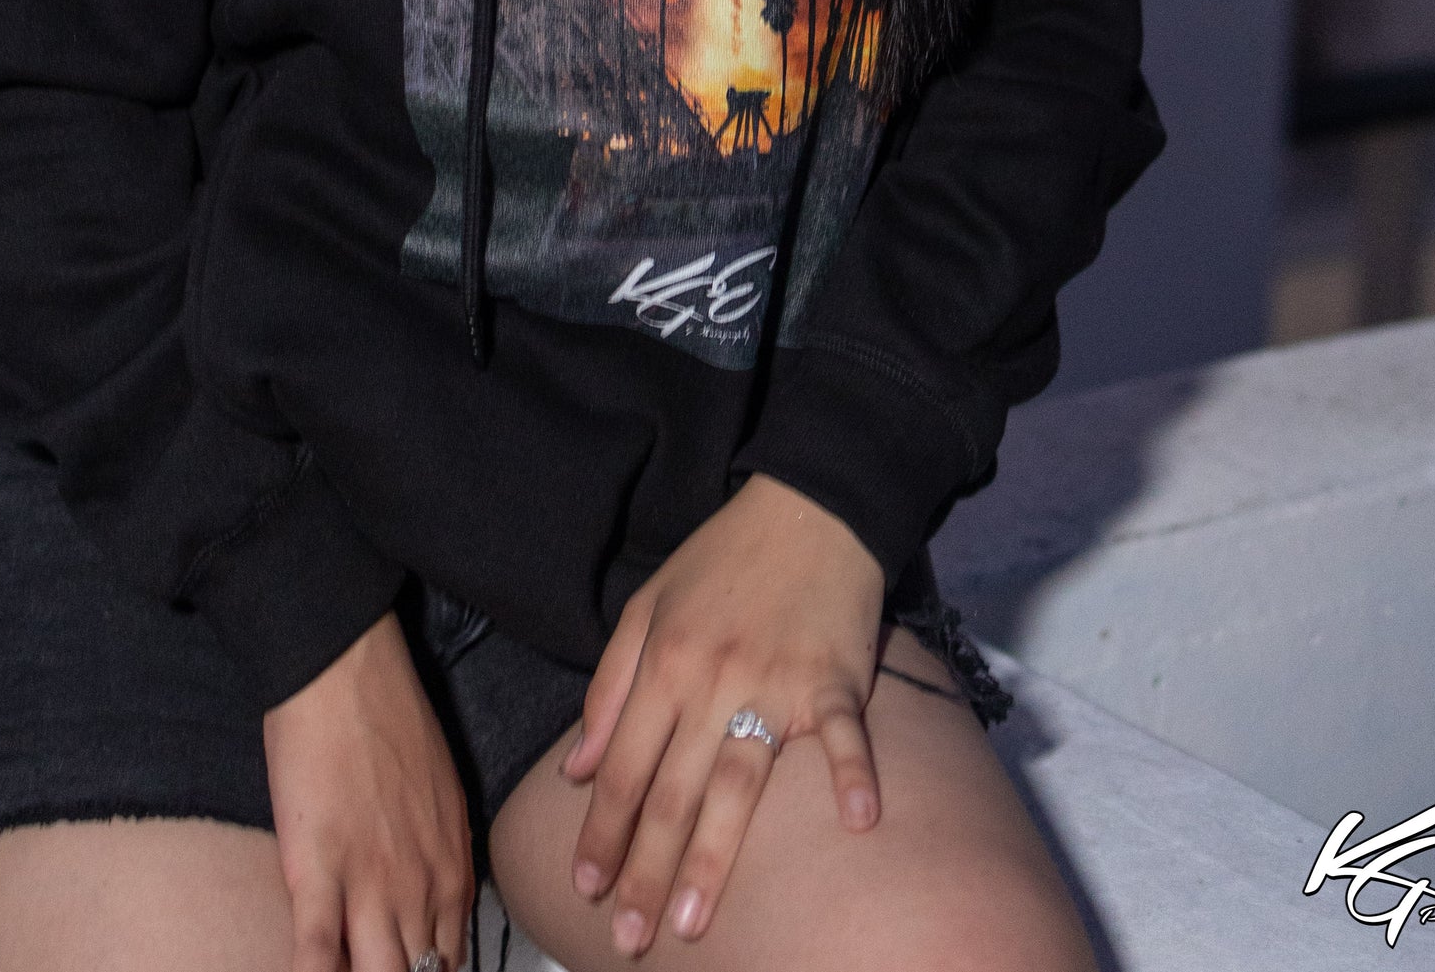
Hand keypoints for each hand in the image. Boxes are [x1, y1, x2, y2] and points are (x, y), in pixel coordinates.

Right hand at [263, 609, 473, 970]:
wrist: (345, 671)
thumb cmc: (391, 719)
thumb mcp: (443, 792)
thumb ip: (441, 853)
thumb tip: (435, 897)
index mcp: (451, 869)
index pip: (447, 963)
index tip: (409, 971)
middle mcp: (419, 891)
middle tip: (378, 969)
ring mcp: (368, 888)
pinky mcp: (316, 875)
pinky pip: (315, 955)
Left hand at [561, 472, 884, 953]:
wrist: (807, 505)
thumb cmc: (723, 560)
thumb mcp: (646, 606)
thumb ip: (609, 687)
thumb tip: (577, 770)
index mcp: (665, 664)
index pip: (623, 766)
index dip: (602, 832)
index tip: (586, 889)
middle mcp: (713, 681)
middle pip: (673, 792)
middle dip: (645, 871)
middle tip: (630, 940)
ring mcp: (777, 683)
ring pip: (740, 783)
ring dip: (714, 857)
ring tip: (691, 922)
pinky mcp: (835, 678)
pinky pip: (844, 733)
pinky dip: (853, 774)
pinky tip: (858, 824)